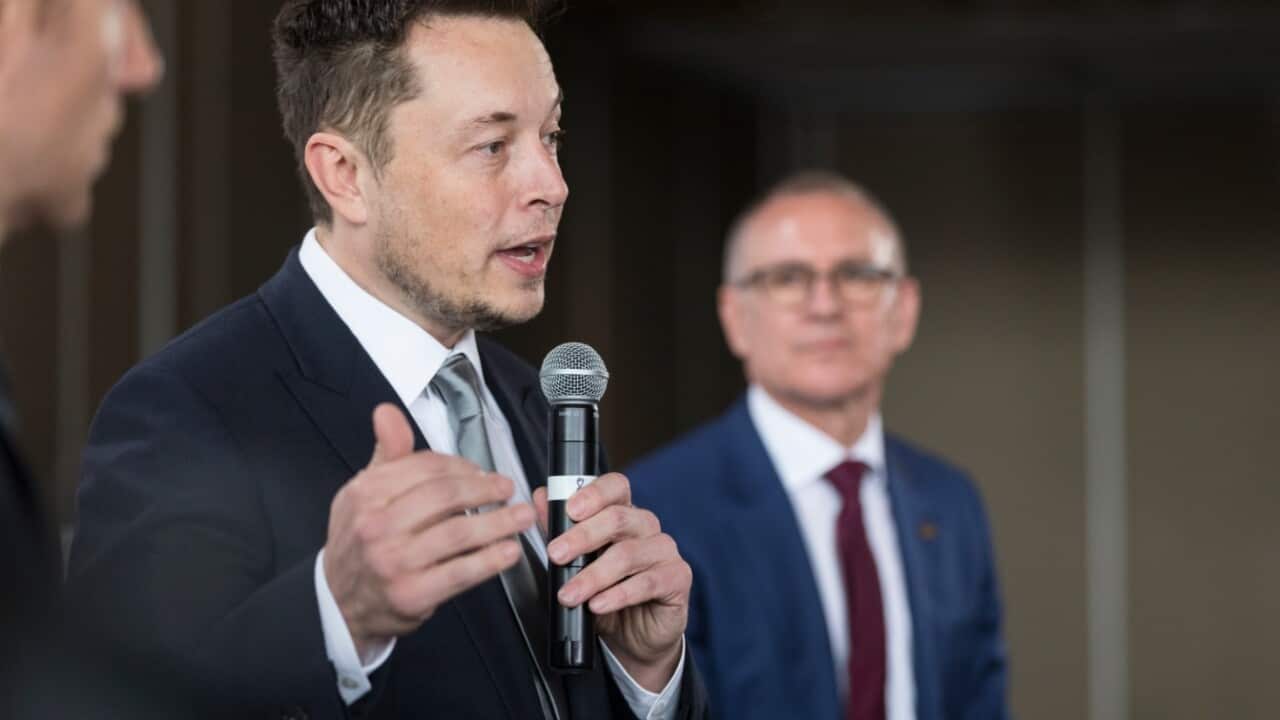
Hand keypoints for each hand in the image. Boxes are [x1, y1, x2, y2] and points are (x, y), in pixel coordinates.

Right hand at [323, 403, 535, 657]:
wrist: (339, 604)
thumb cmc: (359, 544)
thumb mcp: (361, 495)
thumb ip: (386, 456)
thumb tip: (387, 413)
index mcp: (365, 494)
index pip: (424, 468)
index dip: (462, 466)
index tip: (482, 472)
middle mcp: (376, 526)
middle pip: (445, 496)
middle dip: (484, 489)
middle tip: (507, 488)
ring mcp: (393, 562)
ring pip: (458, 532)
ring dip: (498, 522)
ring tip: (521, 516)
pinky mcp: (411, 594)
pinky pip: (460, 572)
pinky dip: (489, 560)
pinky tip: (508, 551)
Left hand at [534, 473, 690, 692]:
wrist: (633, 636)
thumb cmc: (606, 592)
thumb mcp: (577, 563)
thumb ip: (559, 530)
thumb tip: (539, 498)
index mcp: (623, 513)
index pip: (615, 487)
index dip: (593, 494)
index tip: (569, 510)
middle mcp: (646, 526)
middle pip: (618, 518)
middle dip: (582, 537)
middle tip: (556, 555)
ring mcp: (665, 551)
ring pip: (627, 554)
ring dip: (593, 576)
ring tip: (570, 594)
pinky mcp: (678, 578)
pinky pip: (648, 583)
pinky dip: (618, 595)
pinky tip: (599, 605)